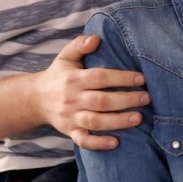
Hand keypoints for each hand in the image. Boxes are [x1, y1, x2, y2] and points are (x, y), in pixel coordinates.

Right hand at [33, 35, 150, 149]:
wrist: (36, 99)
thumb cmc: (58, 75)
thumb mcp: (65, 56)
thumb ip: (80, 44)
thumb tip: (96, 38)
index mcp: (73, 79)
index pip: (100, 77)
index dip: (121, 77)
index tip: (141, 78)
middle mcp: (72, 99)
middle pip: (101, 101)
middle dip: (126, 100)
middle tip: (146, 98)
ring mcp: (71, 117)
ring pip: (96, 122)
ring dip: (118, 122)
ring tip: (138, 118)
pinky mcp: (70, 132)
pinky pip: (84, 141)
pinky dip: (99, 144)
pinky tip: (116, 142)